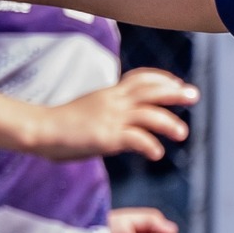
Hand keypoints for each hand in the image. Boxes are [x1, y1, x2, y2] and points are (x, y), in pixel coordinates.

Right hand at [30, 69, 198, 161]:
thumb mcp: (89, 111)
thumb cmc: (61, 125)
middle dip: (174, 92)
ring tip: (182, 133)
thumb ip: (108, 112)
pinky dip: (150, 146)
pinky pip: (136, 138)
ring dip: (169, 123)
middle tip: (194, 95)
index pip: (140, 78)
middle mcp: (113, 101)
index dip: (161, 79)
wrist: (40, 129)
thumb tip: (122, 125)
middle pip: (150, 90)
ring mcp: (110, 118)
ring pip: (149, 114)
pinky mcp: (106, 136)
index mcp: (109, 93)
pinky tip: (157, 154)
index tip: (177, 83)